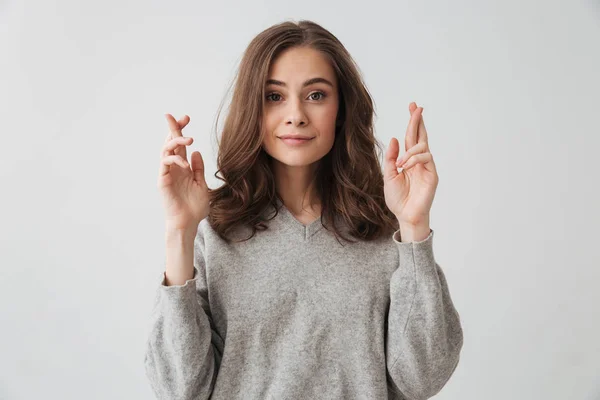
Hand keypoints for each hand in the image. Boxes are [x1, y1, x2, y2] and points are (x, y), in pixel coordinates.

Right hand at [158, 114, 209, 231]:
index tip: (186, 118)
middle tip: (182, 117)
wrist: (188, 223)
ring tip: (189, 139)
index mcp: (183, 167)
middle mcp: (173, 167)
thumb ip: (198, 168)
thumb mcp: (201, 184)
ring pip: (166, 150)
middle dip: (174, 128)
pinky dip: (175, 159)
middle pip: (170, 142)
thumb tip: (196, 151)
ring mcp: (167, 173)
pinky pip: (165, 163)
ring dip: (176, 141)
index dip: (181, 130)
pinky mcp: (162, 180)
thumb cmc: (194, 207)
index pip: (181, 145)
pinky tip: (185, 163)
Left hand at [383, 102, 438, 225]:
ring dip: (409, 151)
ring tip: (400, 164)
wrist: (405, 215)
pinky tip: (405, 166)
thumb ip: (391, 158)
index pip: (411, 137)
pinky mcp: (432, 174)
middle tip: (417, 107)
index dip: (413, 122)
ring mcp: (427, 167)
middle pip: (420, 136)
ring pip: (422, 146)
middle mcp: (419, 161)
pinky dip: (414, 159)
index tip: (412, 107)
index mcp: (408, 160)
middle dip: (418, 121)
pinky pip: (426, 158)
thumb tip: (395, 138)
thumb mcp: (388, 176)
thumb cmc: (397, 198)